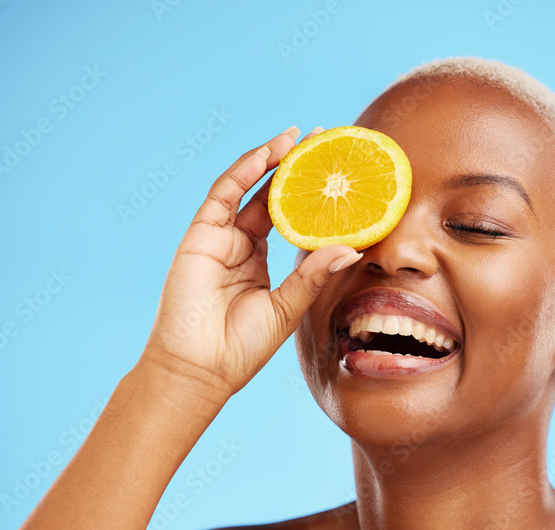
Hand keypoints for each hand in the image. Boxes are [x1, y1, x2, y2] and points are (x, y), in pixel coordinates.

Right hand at [139, 126, 361, 403]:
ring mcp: (220, 238)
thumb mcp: (289, 306)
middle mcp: (240, 246)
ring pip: (248, 188)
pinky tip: (266, 154)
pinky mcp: (201, 234)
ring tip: (297, 136)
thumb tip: (353, 249)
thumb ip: (314, 275)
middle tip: (322, 140)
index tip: (336, 172)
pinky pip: (224, 194)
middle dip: (294, 167)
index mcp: (261, 264)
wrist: (201, 367)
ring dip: (270, 159)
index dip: (311, 195)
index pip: (290, 219)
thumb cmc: (243, 347)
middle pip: (271, 196)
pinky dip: (244, 171)